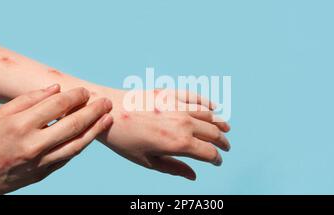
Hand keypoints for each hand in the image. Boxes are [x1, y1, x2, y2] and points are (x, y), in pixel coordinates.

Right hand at [0, 84, 112, 193]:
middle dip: (93, 111)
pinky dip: (82, 143)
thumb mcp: (1, 114)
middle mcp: (33, 144)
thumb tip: (57, 88)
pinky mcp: (45, 172)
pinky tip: (92, 133)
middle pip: (73, 124)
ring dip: (96, 129)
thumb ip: (30, 99)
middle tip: (106, 102)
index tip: (85, 91)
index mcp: (20, 124)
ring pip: (77, 143)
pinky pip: (70, 156)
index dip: (75, 96)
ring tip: (108, 117)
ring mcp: (41, 161)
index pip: (58, 105)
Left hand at [94, 89, 229, 179]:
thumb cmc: (124, 139)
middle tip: (226, 146)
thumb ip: (173, 168)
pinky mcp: (170, 93)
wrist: (107, 111)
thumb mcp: (147, 161)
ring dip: (220, 123)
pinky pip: (196, 97)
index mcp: (179, 143)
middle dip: (222, 142)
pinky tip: (213, 108)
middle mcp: (184, 123)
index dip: (217, 159)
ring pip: (208, 115)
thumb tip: (193, 176)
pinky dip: (207, 103)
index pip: (209, 152)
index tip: (218, 162)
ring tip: (226, 128)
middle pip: (213, 133)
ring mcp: (178, 106)